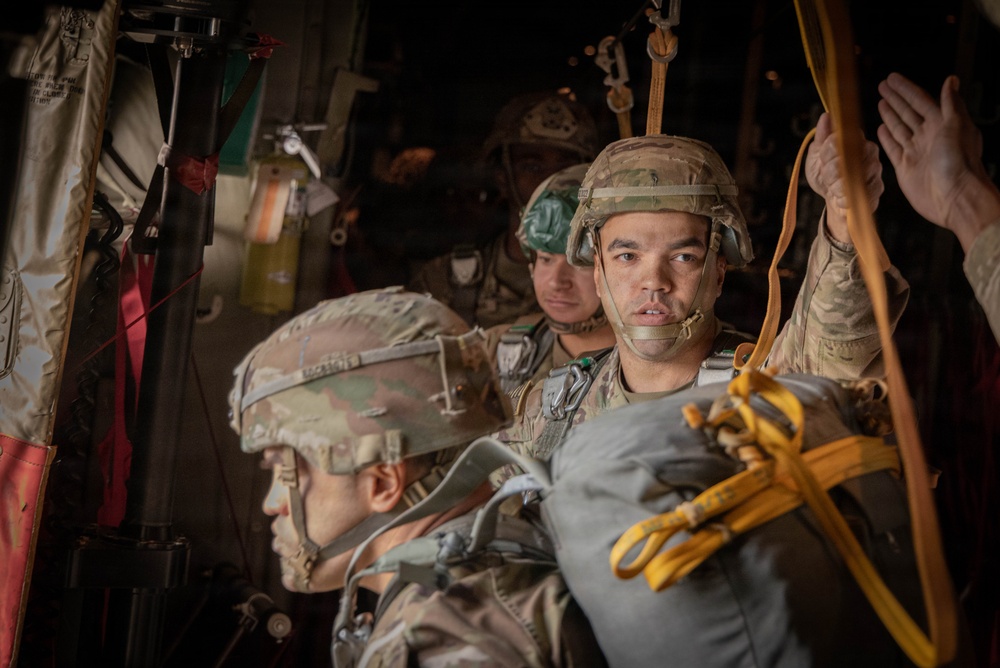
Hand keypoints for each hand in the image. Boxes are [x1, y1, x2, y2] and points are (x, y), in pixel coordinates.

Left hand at [805, 113, 883, 244]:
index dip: (828, 151)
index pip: (842, 138)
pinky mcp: (878, 188)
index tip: (822, 160)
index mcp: (855, 139)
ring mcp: (875, 169)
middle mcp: (869, 151)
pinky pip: (861, 191)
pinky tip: (839, 197)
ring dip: (836, 185)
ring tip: (832, 187)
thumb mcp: (816, 155)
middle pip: (848, 157)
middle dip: (830, 171)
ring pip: (854, 175)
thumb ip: (822, 137)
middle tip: (826, 176)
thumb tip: (826, 116)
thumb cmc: (824, 174)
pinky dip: (845, 198)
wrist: (830, 198)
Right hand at [876, 72, 999, 250]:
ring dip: (890, 115)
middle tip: (881, 86)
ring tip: (880, 102)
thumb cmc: (959, 161)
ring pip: (899, 128)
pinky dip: (886, 138)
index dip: (906, 89)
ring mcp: (915, 151)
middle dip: (895, 99)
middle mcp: (928, 135)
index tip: (892, 78)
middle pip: (907, 112)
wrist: (954, 197)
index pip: (920, 100)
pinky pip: (893, 148)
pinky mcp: (905, 167)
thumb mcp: (957, 126)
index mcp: (942, 123)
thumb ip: (951, 104)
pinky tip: (880, 128)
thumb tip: (951, 80)